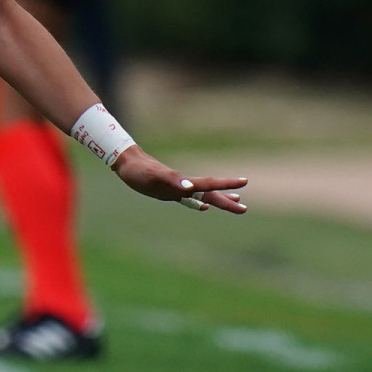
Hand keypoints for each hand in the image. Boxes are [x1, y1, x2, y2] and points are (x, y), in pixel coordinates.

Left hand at [112, 146, 247, 212]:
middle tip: (245, 209)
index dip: (226, 185)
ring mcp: (178, 188)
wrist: (127, 163)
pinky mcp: (170, 191)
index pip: (208, 184)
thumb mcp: (153, 177)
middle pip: (210, 193)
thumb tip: (190, 187)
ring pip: (203, 195)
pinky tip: (205, 207)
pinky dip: (200, 202)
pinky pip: (190, 199)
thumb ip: (172, 181)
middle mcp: (183, 185)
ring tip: (237, 202)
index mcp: (183, 182)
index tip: (244, 182)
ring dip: (219, 199)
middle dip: (227, 201)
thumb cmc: (139, 171)